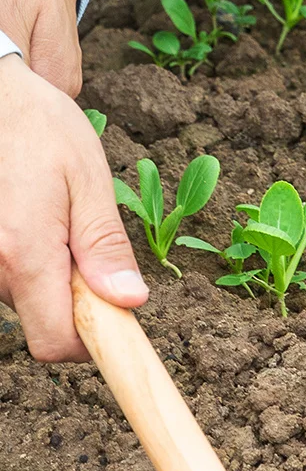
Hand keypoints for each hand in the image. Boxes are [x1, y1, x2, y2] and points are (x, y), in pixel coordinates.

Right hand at [0, 0, 146, 359]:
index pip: (55, 343)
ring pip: (18, 295)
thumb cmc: (38, 127)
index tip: (113, 317)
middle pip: (38, 319)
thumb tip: (128, 302)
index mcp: (26, 254)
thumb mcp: (89, 180)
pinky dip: (19, 255)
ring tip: (48, 213)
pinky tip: (25, 215)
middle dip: (69, 296)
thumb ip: (105, 246)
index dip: (90, 342)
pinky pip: (0, 271)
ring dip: (43, 270)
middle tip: (81, 237)